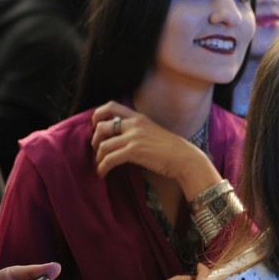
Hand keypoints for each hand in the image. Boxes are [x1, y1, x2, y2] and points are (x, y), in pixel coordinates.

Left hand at [90, 102, 214, 193]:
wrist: (184, 158)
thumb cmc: (171, 149)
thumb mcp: (153, 131)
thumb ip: (137, 130)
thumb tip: (121, 138)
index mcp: (138, 117)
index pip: (110, 106)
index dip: (97, 114)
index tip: (95, 126)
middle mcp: (134, 124)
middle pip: (101, 126)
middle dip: (94, 139)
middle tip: (97, 149)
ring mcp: (133, 137)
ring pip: (102, 144)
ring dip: (98, 157)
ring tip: (100, 165)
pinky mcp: (133, 151)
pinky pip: (109, 159)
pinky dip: (102, 167)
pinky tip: (102, 173)